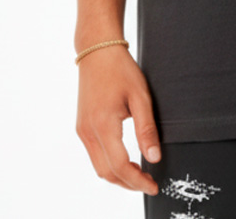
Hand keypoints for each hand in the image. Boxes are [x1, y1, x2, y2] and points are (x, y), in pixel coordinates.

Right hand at [75, 45, 161, 194]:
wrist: (97, 51)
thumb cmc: (120, 69)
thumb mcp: (140, 96)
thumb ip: (146, 129)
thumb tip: (154, 158)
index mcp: (102, 125)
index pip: (120, 166)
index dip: (137, 181)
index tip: (154, 185)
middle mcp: (88, 132)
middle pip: (106, 173)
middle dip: (128, 183)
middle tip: (149, 183)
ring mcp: (82, 130)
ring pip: (98, 167)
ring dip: (118, 176)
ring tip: (139, 175)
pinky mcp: (81, 127)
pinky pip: (94, 155)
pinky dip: (109, 164)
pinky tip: (125, 161)